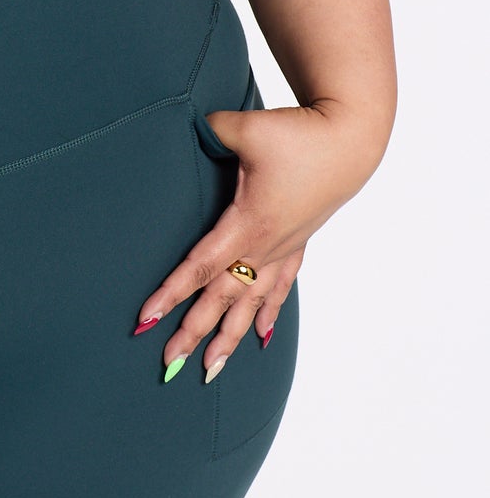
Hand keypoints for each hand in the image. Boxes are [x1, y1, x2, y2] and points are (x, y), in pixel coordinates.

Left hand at [135, 101, 378, 378]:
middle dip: (194, 332)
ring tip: (211, 368)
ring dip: (230, 337)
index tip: (147, 319)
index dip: (172, 293)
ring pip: (252, 302)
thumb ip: (212, 131)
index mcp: (248, 223)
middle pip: (222, 298)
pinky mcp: (298, 241)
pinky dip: (268, 313)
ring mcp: (284, 247)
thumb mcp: (247, 128)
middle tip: (168, 363)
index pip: (201, 267)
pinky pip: (280, 287)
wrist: (350, 139)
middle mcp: (266, 245)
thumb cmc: (299, 135)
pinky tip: (260, 336)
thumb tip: (194, 129)